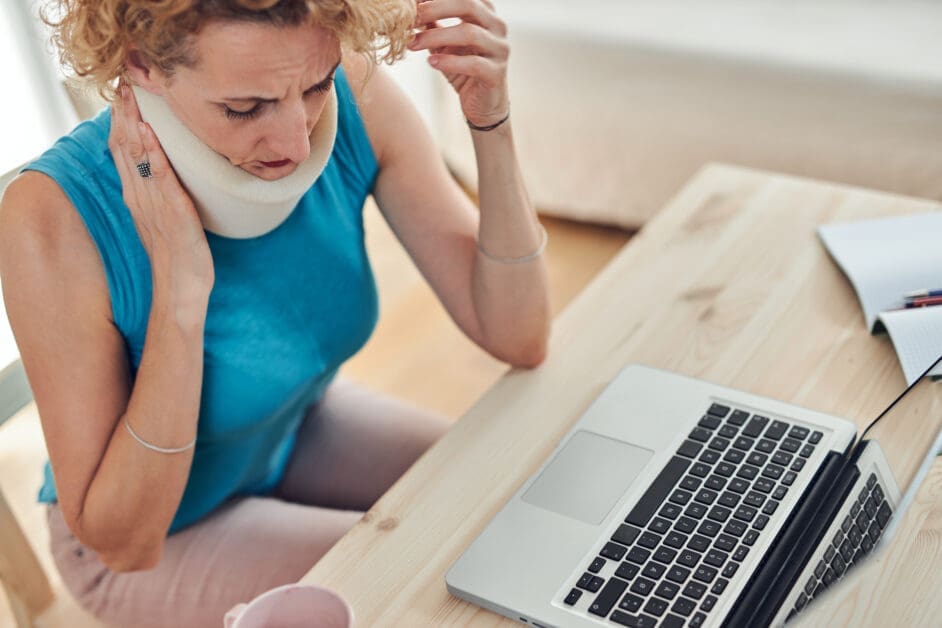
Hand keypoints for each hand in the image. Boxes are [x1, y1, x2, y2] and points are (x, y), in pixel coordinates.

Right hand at [109, 82, 213, 301]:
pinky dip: (154, 156)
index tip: (122, 93)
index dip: (121, 122)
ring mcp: (155, 204)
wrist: (181, 287)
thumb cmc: (179, 255)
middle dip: (123, 114)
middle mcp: (141, 197)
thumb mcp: (165, 217)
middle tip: (122, 83)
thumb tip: (165, 172)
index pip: (124, 152)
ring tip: (130, 97)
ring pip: (138, 158)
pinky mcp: (174, 213)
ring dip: (134, 125)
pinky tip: (148, 134)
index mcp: (139, 196)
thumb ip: (161, 194)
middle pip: (125, 148)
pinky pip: (161, 179)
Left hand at [409, 0, 509, 127]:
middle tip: (410, 19)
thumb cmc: (462, 68)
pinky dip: (449, 62)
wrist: (482, 104)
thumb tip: (408, 6)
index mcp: (485, 12)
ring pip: (469, 33)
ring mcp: (500, 49)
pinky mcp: (497, 73)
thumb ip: (432, 23)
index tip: (411, 2)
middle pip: (468, 5)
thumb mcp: (444, 42)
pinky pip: (474, 64)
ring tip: (413, 44)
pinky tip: (431, 62)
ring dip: (436, 37)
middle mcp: (497, 26)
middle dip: (435, 8)